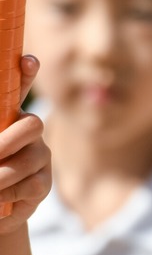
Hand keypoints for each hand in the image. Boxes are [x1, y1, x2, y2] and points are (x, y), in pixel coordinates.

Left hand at [0, 56, 51, 233]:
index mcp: (7, 118)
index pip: (19, 90)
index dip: (26, 74)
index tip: (27, 61)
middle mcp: (27, 133)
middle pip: (32, 125)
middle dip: (6, 143)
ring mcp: (39, 157)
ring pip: (27, 160)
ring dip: (0, 176)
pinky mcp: (43, 183)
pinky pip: (32, 184)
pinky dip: (8, 193)